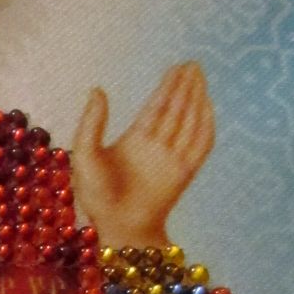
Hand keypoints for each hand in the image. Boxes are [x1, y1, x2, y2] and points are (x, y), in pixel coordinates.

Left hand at [69, 60, 214, 247]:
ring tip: (200, 79)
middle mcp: (156, 146)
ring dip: (196, 100)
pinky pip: (199, 145)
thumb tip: (98, 89)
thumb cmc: (97, 197)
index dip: (168, 87)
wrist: (117, 228)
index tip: (178, 68)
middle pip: (175, 110)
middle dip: (185, 87)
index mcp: (135, 140)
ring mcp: (171, 158)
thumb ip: (92, 122)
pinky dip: (205, 126)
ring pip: (188, 122)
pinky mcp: (184, 173)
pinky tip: (209, 108)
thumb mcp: (85, 154)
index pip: (156, 107)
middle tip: (194, 65)